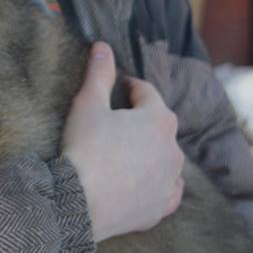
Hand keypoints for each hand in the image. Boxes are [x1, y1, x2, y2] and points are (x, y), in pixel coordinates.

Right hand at [62, 42, 184, 243]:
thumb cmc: (85, 150)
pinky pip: (167, 191)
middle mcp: (173, 148)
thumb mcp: (87, 105)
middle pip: (158, 125)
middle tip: (115, 123)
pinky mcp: (161, 206)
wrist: (79, 204)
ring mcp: (170, 180)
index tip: (118, 88)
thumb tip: (103, 46)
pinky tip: (144, 184)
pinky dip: (158, 184)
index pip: (147, 93)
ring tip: (125, 155)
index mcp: (159, 119)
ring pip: (166, 158)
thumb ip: (99, 74)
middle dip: (141, 121)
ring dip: (151, 152)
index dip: (130, 87)